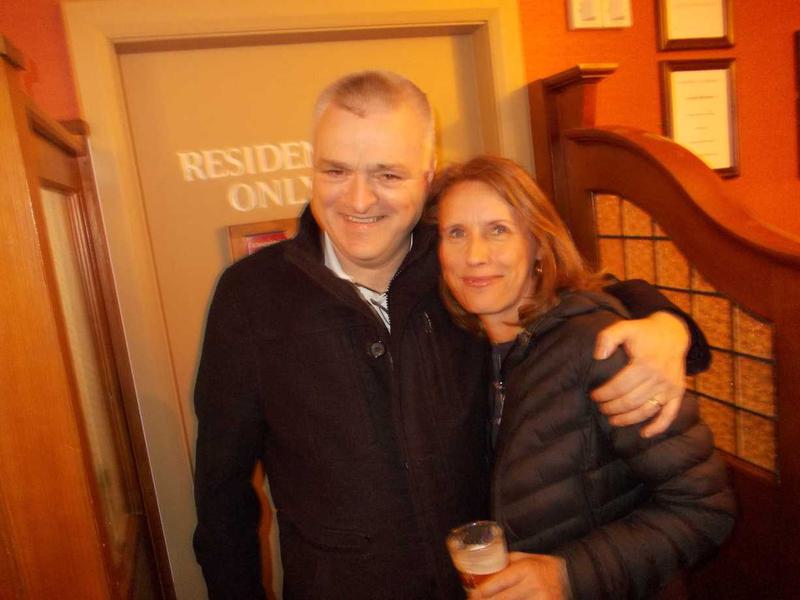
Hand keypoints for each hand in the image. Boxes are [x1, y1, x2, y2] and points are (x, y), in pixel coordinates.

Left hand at [470, 552, 569, 599]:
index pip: (498, 583)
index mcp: (526, 569)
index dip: (482, 592)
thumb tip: (486, 568)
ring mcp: (541, 599)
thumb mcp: (527, 558)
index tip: (472, 595)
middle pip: (502, 599)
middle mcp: (534, 585)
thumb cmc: (546, 567)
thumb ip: (508, 562)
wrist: (572, 577)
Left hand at [591, 311, 689, 437]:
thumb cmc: (643, 332)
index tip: (594, 396)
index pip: (619, 386)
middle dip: (612, 408)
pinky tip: (644, 434)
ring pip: (646, 411)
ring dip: (627, 419)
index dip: (604, 394)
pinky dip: (658, 427)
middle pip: (630, 401)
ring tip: (612, 419)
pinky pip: (669, 414)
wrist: (672, 333)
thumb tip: (598, 356)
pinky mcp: (678, 393)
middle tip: (601, 408)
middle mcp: (659, 377)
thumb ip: (608, 337)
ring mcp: (670, 387)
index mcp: (645, 363)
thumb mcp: (624, 327)